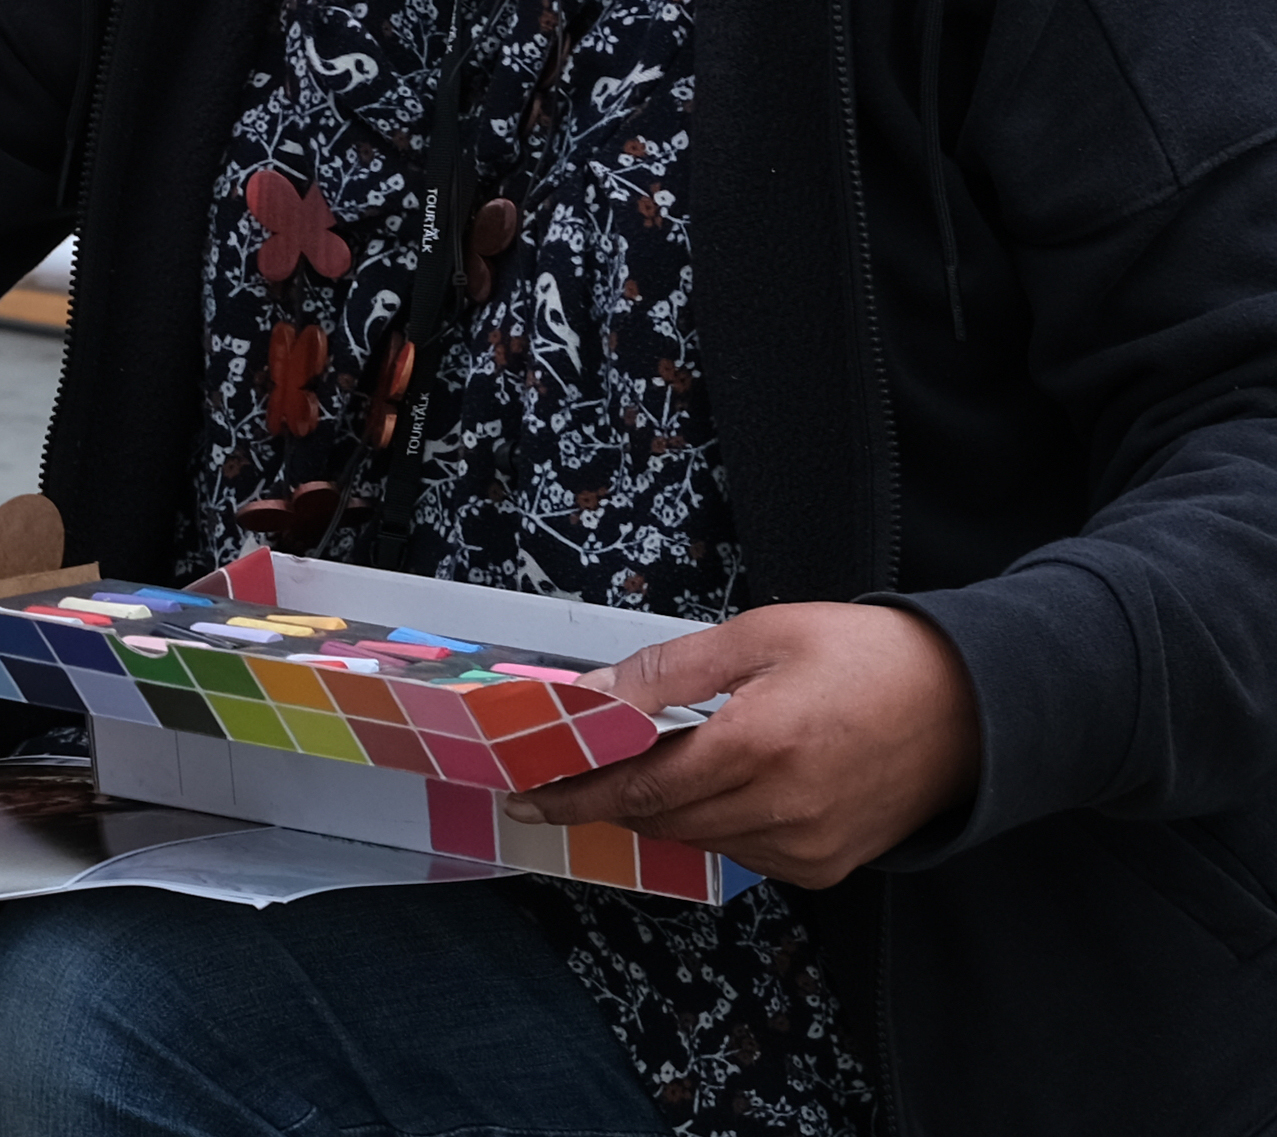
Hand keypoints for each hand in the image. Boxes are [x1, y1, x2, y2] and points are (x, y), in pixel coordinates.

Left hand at [506, 601, 981, 887]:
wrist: (973, 706)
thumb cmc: (867, 657)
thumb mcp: (759, 637)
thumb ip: (666, 672)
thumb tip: (588, 695)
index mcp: (758, 746)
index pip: (639, 787)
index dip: (576, 793)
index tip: (529, 795)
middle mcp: (780, 808)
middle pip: (661, 819)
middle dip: (610, 799)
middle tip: (569, 775)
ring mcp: (806, 846)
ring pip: (698, 839)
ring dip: (664, 810)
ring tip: (646, 769)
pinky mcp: (826, 867)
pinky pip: (743, 853)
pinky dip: (715, 825)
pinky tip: (720, 787)